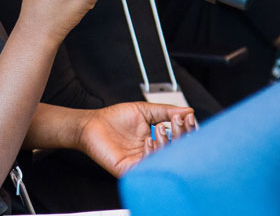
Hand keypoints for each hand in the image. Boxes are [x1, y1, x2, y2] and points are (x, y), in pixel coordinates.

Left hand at [77, 102, 195, 176]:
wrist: (91, 124)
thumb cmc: (113, 118)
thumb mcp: (144, 110)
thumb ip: (165, 111)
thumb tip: (188, 110)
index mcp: (156, 140)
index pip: (178, 139)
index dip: (186, 129)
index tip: (188, 117)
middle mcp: (151, 153)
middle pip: (175, 151)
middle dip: (181, 136)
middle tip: (179, 121)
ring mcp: (141, 162)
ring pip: (164, 159)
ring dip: (166, 143)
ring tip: (161, 128)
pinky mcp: (130, 169)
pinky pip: (147, 166)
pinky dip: (151, 153)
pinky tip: (149, 140)